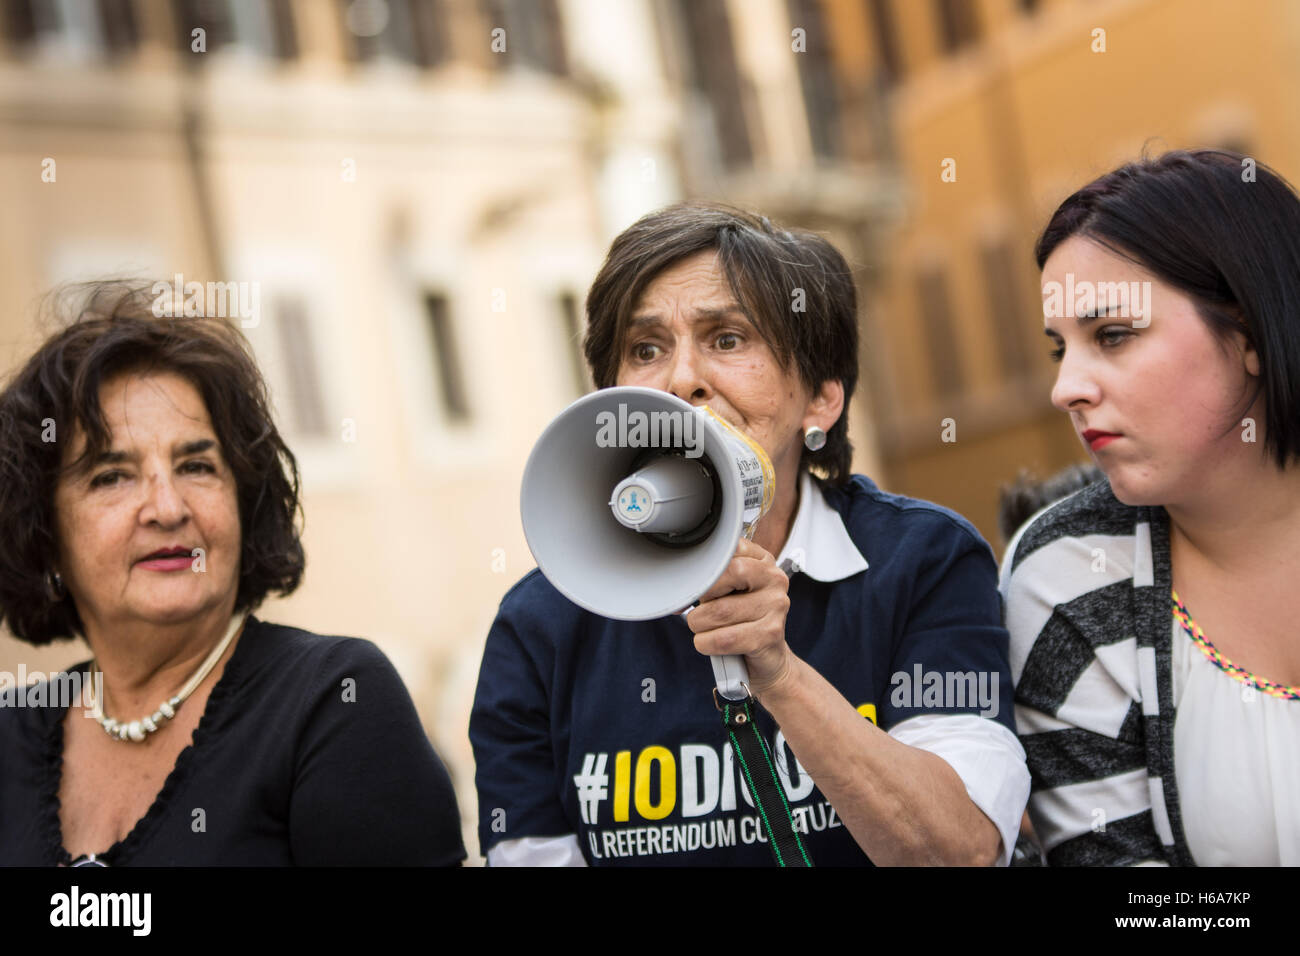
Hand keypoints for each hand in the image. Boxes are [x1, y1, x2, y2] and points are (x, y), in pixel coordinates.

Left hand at [684, 537, 794, 696]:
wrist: (768, 658)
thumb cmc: (744, 621)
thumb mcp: (731, 591)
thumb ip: (712, 579)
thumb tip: (679, 587)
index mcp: (763, 561)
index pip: (727, 550)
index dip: (704, 570)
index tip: (696, 585)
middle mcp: (774, 579)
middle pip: (721, 577)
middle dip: (702, 600)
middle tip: (704, 611)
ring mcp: (775, 606)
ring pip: (718, 611)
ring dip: (700, 626)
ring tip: (707, 629)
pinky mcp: (769, 634)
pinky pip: (723, 638)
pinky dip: (706, 643)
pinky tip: (711, 643)